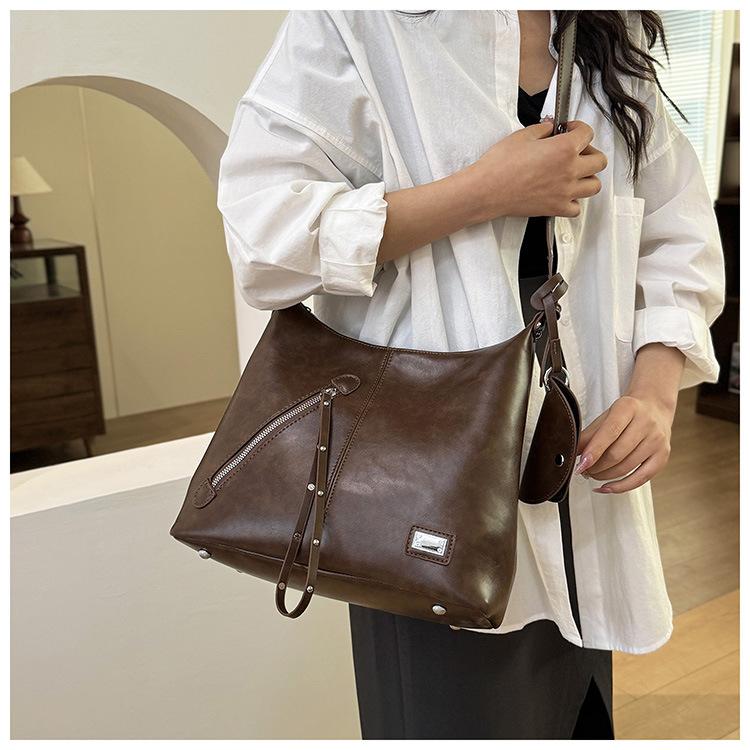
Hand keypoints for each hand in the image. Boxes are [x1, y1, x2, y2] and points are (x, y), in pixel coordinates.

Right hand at [469, 119, 607, 220]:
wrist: (486, 190)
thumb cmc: (499, 165)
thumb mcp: (522, 136)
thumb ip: (543, 130)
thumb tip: (552, 129)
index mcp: (564, 148)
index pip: (588, 133)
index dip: (579, 128)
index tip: (570, 130)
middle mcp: (570, 171)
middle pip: (599, 161)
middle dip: (590, 153)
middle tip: (576, 152)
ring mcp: (565, 192)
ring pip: (594, 186)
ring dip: (588, 178)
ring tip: (574, 175)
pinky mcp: (556, 208)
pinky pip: (577, 208)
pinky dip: (574, 201)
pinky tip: (563, 194)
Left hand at [574, 394, 675, 493]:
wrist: (655, 408)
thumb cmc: (627, 413)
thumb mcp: (606, 416)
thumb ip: (589, 434)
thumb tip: (572, 453)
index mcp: (628, 408)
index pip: (609, 432)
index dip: (593, 451)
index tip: (581, 464)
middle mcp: (646, 423)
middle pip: (617, 453)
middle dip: (596, 466)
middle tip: (584, 469)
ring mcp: (657, 441)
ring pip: (627, 467)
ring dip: (605, 476)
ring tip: (593, 474)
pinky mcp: (662, 457)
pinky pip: (641, 478)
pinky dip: (620, 486)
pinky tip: (606, 487)